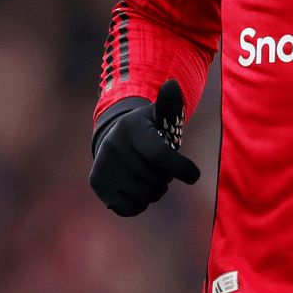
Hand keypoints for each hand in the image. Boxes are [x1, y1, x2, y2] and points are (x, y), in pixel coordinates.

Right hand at [89, 79, 200, 215]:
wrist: (115, 139)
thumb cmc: (147, 130)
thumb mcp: (160, 116)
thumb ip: (170, 104)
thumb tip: (173, 85)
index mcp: (132, 128)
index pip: (159, 155)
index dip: (180, 168)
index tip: (194, 175)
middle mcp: (113, 147)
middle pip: (156, 178)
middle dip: (165, 177)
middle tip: (160, 166)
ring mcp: (103, 166)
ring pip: (145, 195)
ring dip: (155, 190)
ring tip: (149, 175)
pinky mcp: (98, 184)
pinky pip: (131, 208)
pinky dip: (140, 203)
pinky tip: (137, 188)